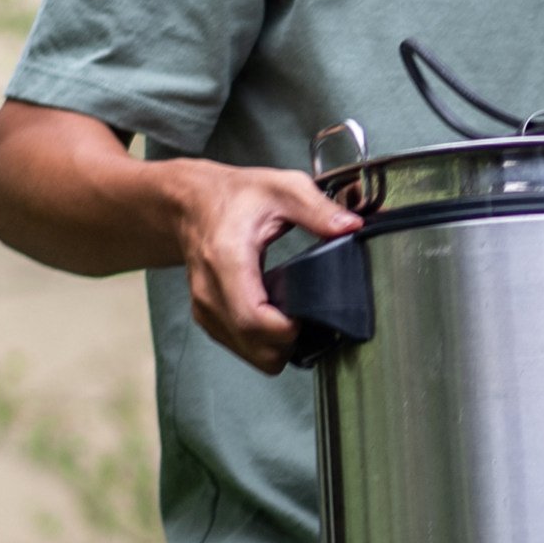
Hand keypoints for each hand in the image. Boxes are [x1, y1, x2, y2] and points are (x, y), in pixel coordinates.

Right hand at [175, 162, 363, 374]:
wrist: (193, 204)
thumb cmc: (234, 196)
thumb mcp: (282, 189)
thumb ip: (318, 209)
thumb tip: (350, 227)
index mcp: (227, 259)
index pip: (253, 319)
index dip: (287, 330)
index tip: (308, 316)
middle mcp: (210, 290)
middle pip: (252, 345)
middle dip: (288, 344)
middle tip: (309, 319)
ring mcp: (205, 308)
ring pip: (246, 354)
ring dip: (276, 347)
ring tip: (294, 319)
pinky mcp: (206, 318)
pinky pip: (239, 347)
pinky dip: (261, 343)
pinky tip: (275, 320)